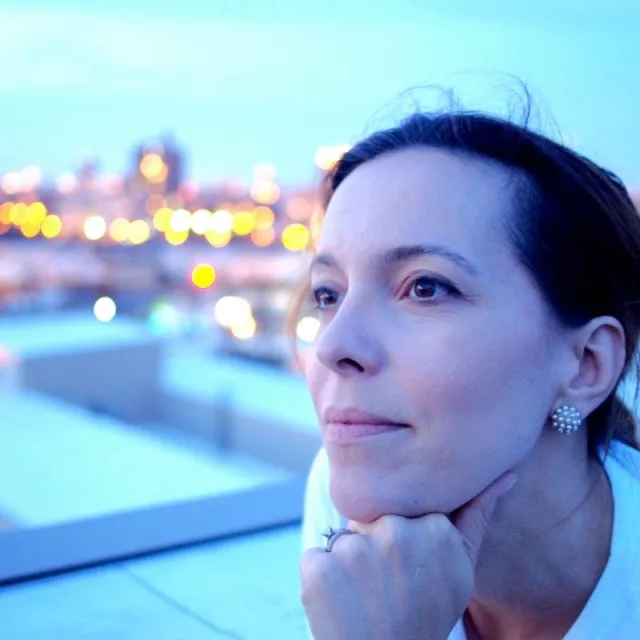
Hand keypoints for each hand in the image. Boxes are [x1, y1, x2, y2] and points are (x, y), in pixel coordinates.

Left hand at [300, 473, 515, 639]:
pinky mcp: (319, 566)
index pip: (406, 507)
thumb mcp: (460, 567)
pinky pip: (317, 557)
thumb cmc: (426, 614)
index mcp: (434, 527)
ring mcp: (355, 548)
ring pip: (346, 538)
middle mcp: (395, 530)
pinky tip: (342, 604)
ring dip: (349, 564)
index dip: (405, 539)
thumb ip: (476, 516)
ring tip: (366, 599)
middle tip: (388, 589)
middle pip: (374, 519)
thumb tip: (506, 474)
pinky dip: (323, 578)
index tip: (410, 569)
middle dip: (376, 546)